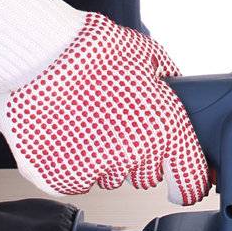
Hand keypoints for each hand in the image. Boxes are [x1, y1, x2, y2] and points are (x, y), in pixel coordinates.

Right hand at [0, 0, 209, 203]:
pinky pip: (71, 180)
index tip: (182, 181)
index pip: (189, 181)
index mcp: (164, 129)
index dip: (187, 181)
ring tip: (82, 118)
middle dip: (134, 153)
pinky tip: (61, 130)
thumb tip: (175, 88)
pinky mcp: (56, 179)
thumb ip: (167, 81)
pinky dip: (66, 162)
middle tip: (113, 120)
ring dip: (98, 156)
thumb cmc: (94, 49)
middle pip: (142, 175)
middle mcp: (133, 157)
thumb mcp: (147, 55)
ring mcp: (93, 171)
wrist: (42, 52)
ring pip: (104, 177)